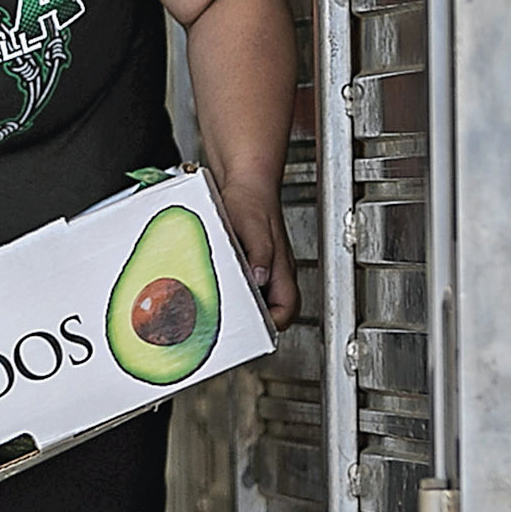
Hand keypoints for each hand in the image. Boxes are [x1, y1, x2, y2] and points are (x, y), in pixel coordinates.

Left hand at [215, 179, 299, 329]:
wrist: (247, 181)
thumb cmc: (250, 199)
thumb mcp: (251, 226)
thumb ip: (259, 254)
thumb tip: (260, 279)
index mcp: (280, 266)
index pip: (287, 309)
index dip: (273, 324)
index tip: (254, 330)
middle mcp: (276, 270)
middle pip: (277, 310)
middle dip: (260, 324)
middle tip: (237, 329)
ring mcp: (266, 267)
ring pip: (263, 300)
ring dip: (249, 309)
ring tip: (229, 314)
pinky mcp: (253, 261)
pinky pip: (250, 286)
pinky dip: (239, 293)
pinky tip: (223, 290)